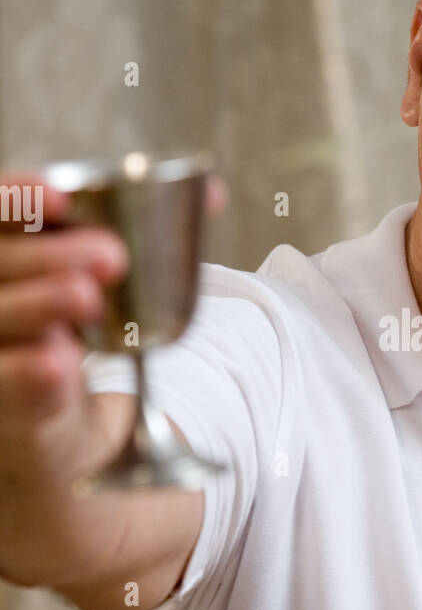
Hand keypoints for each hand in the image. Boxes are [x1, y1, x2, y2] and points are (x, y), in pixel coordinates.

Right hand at [0, 169, 225, 439]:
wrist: (57, 413)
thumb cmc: (74, 322)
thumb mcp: (102, 274)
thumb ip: (148, 232)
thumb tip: (213, 195)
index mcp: (7, 249)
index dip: (20, 196)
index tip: (62, 196)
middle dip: (50, 255)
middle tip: (110, 257)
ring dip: (40, 303)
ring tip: (85, 297)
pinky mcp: (0, 396)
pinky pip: (6, 380)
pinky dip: (31, 372)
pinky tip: (57, 363)